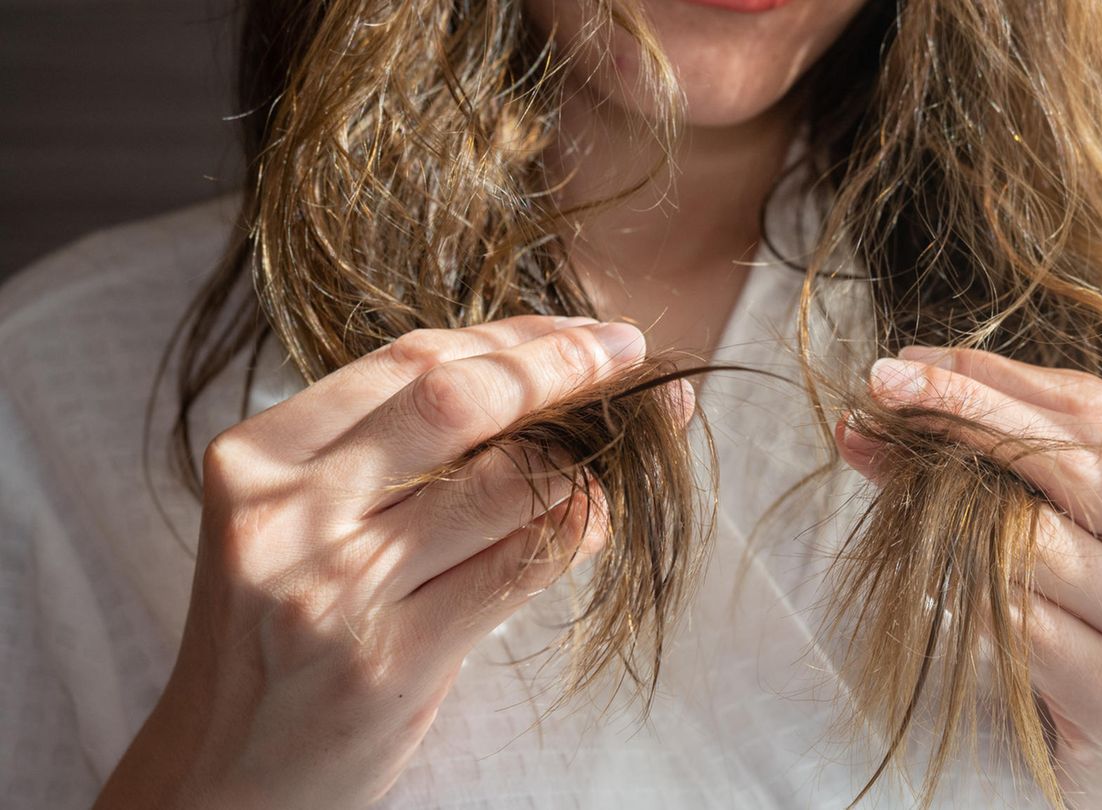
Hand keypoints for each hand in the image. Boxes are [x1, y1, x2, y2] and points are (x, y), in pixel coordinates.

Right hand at [96, 315, 692, 808]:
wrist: (222, 773)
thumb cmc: (278, 633)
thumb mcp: (298, 521)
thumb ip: (389, 450)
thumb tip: (539, 370)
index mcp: (257, 457)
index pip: (411, 360)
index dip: (515, 336)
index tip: (583, 331)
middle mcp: (288, 513)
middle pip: (460, 400)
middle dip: (563, 366)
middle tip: (629, 355)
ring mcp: (336, 588)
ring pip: (505, 483)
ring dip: (583, 460)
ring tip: (613, 458)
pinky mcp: (391, 659)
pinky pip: (520, 566)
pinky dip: (574, 530)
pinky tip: (592, 520)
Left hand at [836, 346, 1101, 808]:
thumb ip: (1029, 470)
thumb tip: (885, 412)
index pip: (1100, 411)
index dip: (996, 376)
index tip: (910, 362)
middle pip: (1075, 461)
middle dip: (968, 413)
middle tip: (884, 389)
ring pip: (1035, 544)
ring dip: (952, 511)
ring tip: (901, 492)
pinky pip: (1015, 624)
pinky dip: (963, 597)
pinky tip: (938, 588)